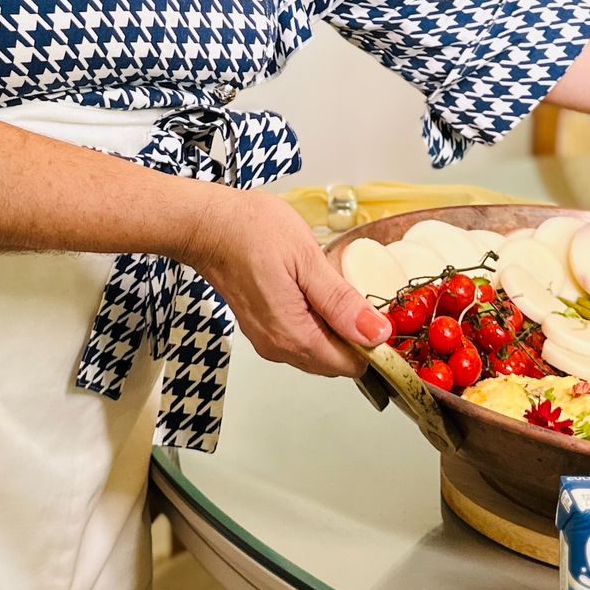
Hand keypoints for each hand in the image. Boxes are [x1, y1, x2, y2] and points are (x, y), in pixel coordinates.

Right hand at [184, 189, 391, 376]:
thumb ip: (341, 302)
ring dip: (336, 327)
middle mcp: (279, 347)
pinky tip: (316, 290)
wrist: (207, 224)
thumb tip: (375, 334)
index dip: (373, 344)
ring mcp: (268, 339)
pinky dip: (317, 321)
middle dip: (356, 336)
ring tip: (335, 286)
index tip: (382, 314)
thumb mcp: (306, 258)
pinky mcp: (262, 328)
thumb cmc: (251, 231)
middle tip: (360, 293)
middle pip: (336, 361)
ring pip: (319, 350)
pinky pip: (301, 336)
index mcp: (293, 335)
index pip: (351, 365)